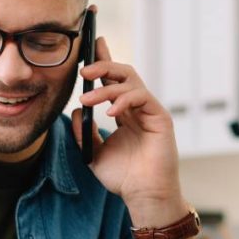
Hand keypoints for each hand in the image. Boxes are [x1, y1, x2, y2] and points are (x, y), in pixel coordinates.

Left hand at [73, 34, 184, 218]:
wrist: (142, 195)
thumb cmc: (123, 177)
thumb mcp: (93, 153)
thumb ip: (84, 132)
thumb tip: (77, 109)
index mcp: (123, 112)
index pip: (112, 80)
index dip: (103, 60)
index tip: (90, 43)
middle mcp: (137, 108)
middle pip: (122, 73)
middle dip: (102, 65)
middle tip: (82, 71)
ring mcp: (149, 110)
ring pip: (130, 80)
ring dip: (106, 86)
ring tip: (86, 98)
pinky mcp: (161, 117)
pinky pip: (142, 96)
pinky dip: (124, 100)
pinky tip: (110, 112)